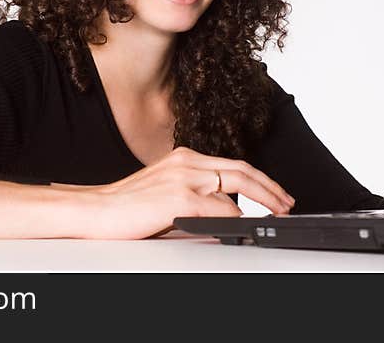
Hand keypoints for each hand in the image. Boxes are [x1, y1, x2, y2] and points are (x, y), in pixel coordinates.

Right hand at [73, 147, 294, 238]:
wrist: (97, 210)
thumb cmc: (126, 205)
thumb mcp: (165, 189)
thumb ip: (194, 191)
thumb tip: (224, 209)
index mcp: (184, 157)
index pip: (232, 164)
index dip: (258, 178)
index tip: (273, 191)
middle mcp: (187, 161)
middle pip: (242, 170)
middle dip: (270, 188)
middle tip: (287, 202)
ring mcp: (185, 178)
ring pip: (238, 187)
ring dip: (261, 203)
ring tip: (274, 216)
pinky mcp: (181, 198)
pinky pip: (221, 209)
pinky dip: (236, 218)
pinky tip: (244, 226)